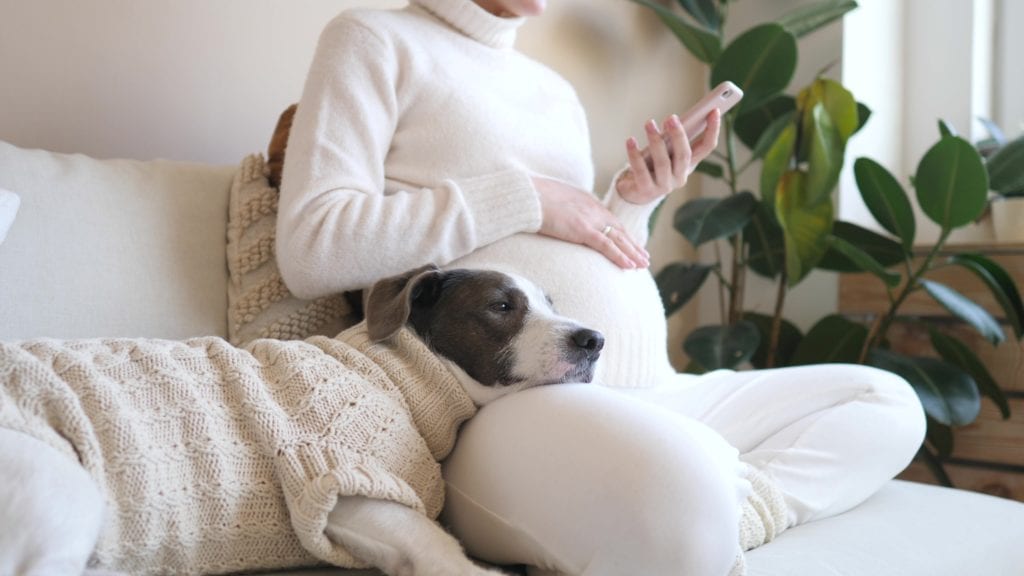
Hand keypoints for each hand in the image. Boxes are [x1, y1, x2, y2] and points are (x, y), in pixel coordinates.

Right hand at [533, 176, 649, 269]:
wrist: (527, 196)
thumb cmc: (532, 197)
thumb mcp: (552, 199)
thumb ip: (562, 208)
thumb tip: (559, 216)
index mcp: (587, 201)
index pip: (609, 219)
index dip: (621, 232)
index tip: (630, 242)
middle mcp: (593, 209)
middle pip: (619, 229)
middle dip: (633, 244)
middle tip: (644, 256)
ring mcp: (589, 220)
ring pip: (618, 239)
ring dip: (632, 253)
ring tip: (643, 264)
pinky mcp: (583, 230)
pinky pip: (607, 246)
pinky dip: (620, 256)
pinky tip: (630, 266)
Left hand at [615, 108, 721, 203]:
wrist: (634, 192)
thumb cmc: (651, 166)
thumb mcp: (665, 152)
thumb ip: (671, 139)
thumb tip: (673, 121)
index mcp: (689, 165)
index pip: (706, 147)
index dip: (712, 130)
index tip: (714, 111)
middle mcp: (680, 177)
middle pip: (684, 155)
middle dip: (679, 135)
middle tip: (671, 118)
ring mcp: (664, 186)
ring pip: (663, 163)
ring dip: (656, 141)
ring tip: (649, 123)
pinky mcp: (646, 190)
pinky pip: (641, 171)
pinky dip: (635, 155)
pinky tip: (630, 141)